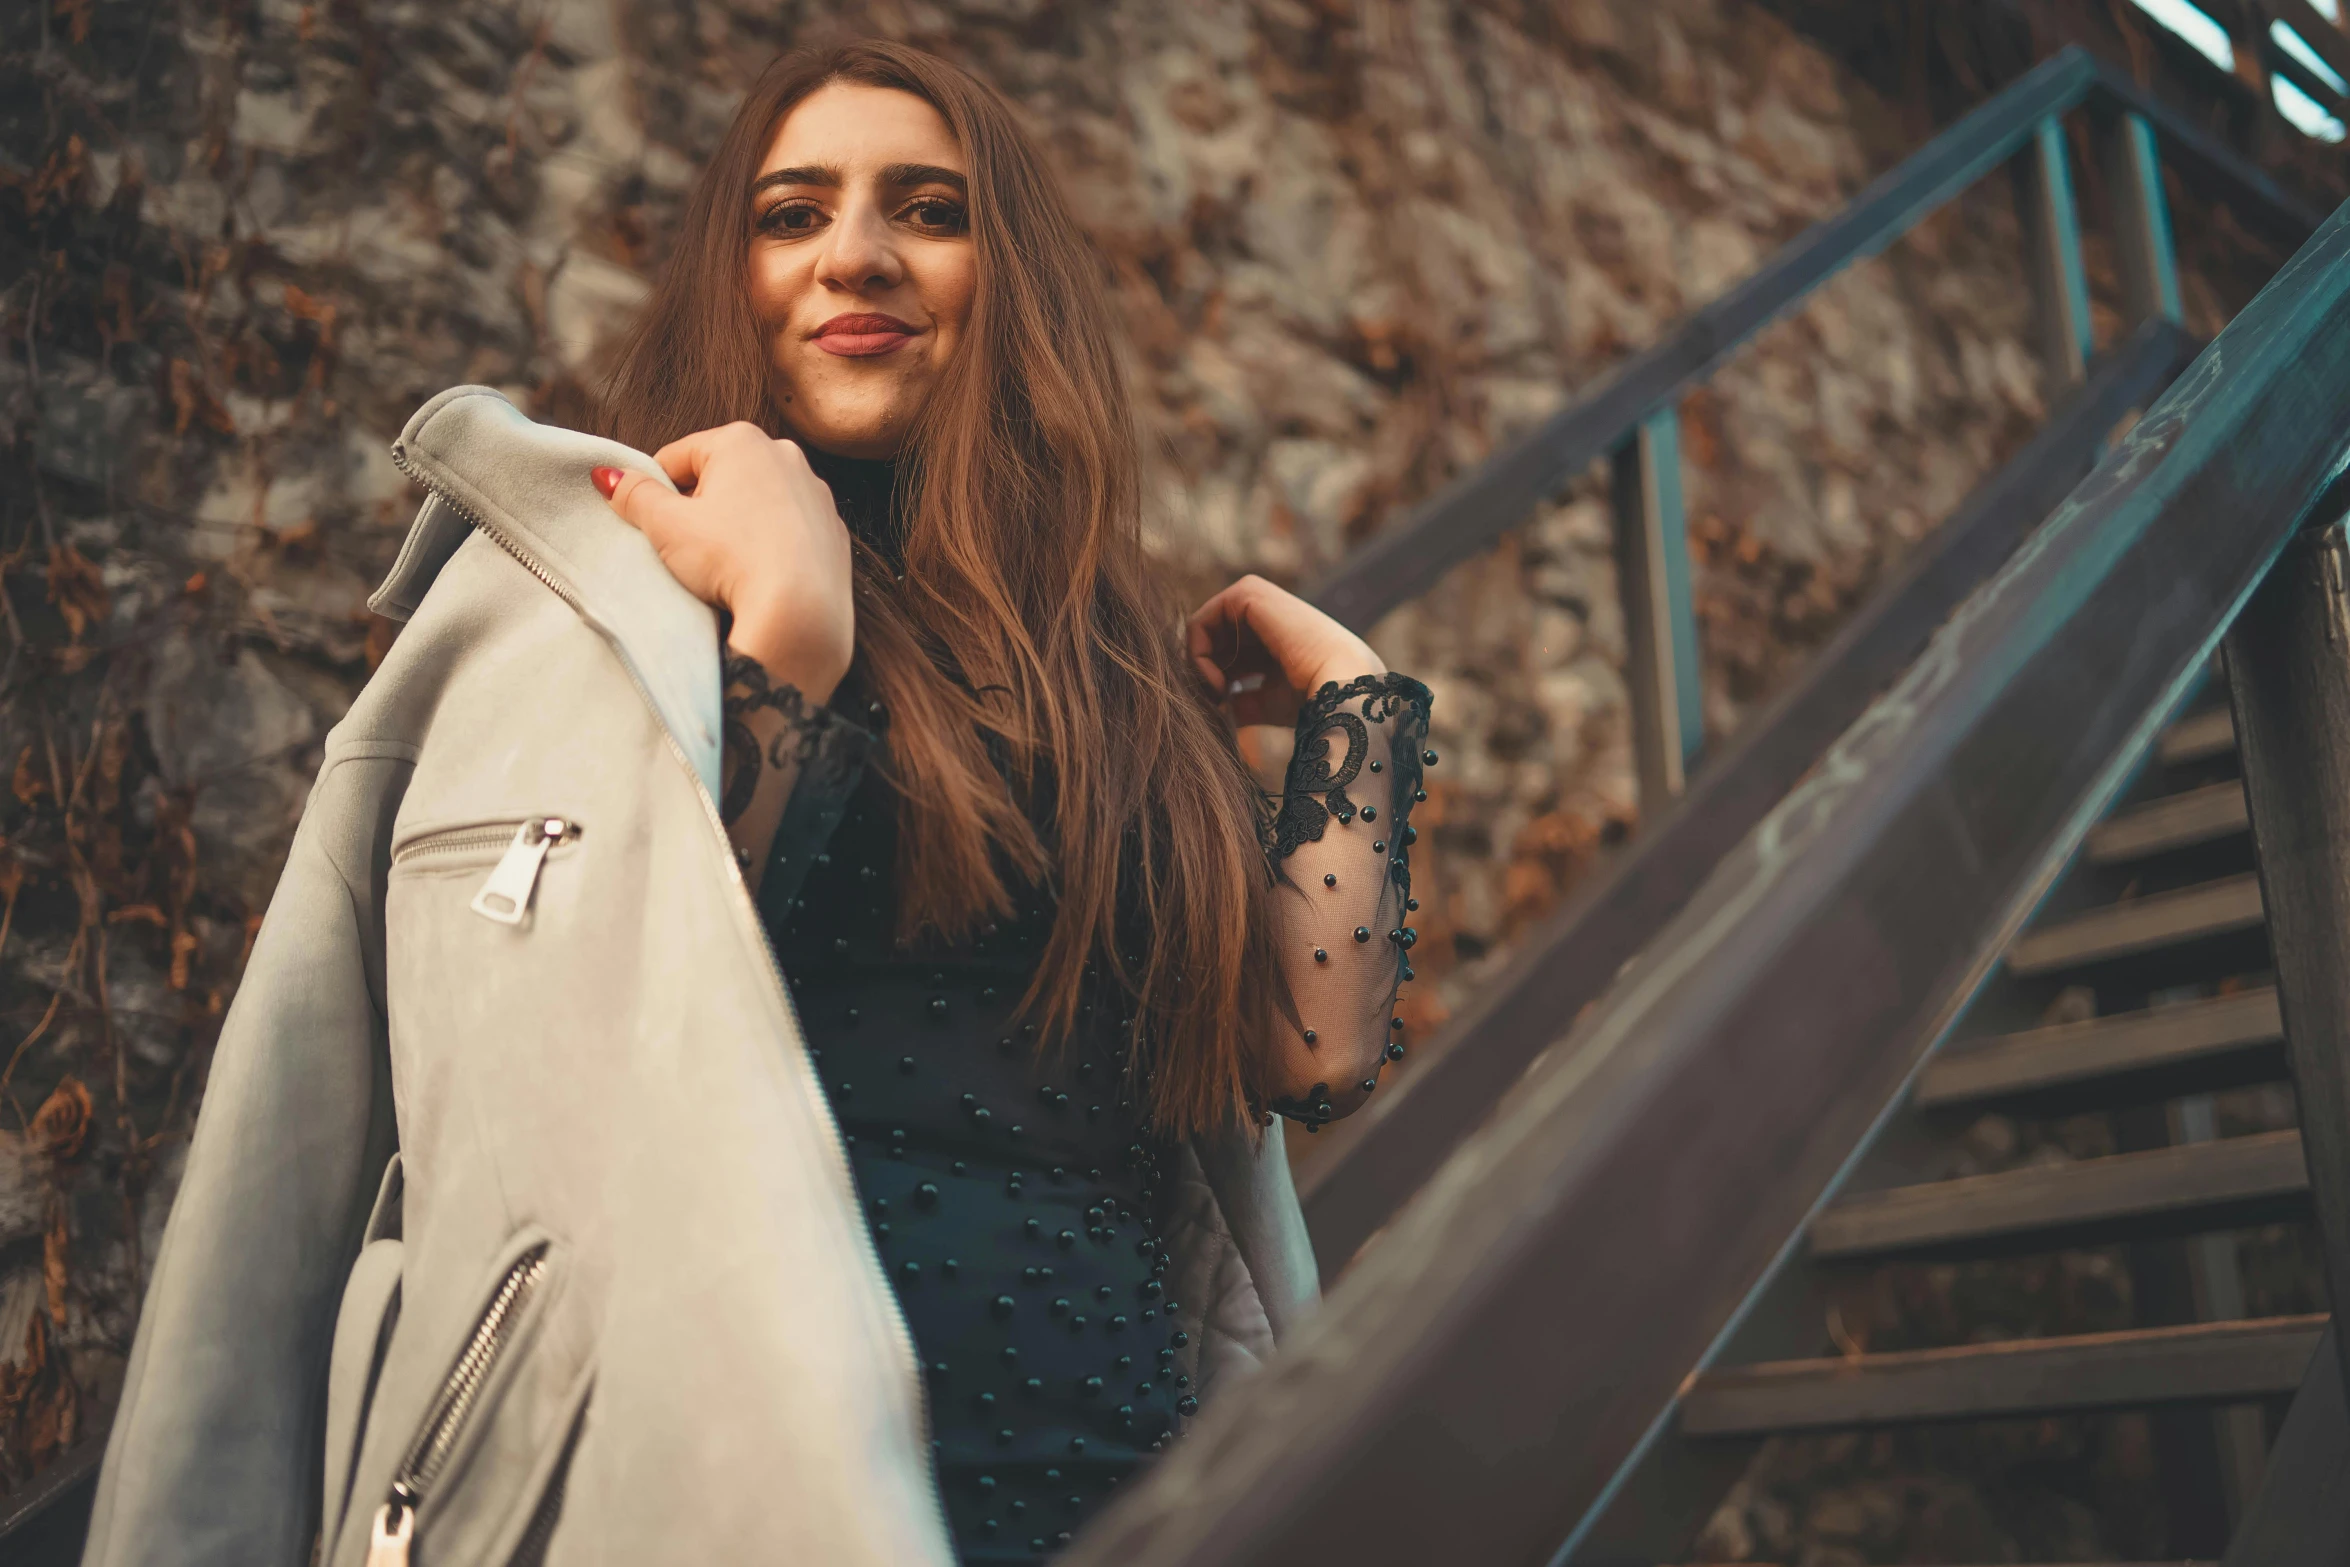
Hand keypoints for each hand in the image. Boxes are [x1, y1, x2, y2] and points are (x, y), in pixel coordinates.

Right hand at [593, 423, 853, 701]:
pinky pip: (787, 529)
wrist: (801, 612)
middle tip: (686, 546)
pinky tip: (758, 571)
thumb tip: (608, 476)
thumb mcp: (667, 526)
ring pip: (756, 501)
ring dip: (734, 524)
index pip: (677, 458)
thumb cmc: (732, 559)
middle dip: (698, 506)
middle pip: (719, 476)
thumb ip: (634, 495)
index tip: (651, 523)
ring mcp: (815, 492)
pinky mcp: (833, 529)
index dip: (656, 491)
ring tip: (722, 563)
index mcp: (741, 440)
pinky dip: (770, 543)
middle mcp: (785, 454)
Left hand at [1186, 574, 1383, 727]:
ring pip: (1204, 631)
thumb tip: (1220, 708)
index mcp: (1278, 636)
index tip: (1222, 709)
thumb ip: (1243, 701)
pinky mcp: (1248, 592)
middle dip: (1204, 673)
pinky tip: (1217, 681)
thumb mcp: (1269, 702)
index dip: (1217, 682)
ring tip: (1216, 695)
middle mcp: (1267, 615)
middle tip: (1212, 703)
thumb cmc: (1313, 697)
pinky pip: (1201, 621)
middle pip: (1214, 642)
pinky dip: (1198, 653)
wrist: (1338, 681)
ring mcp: (1258, 599)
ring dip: (1199, 666)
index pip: (1230, 655)